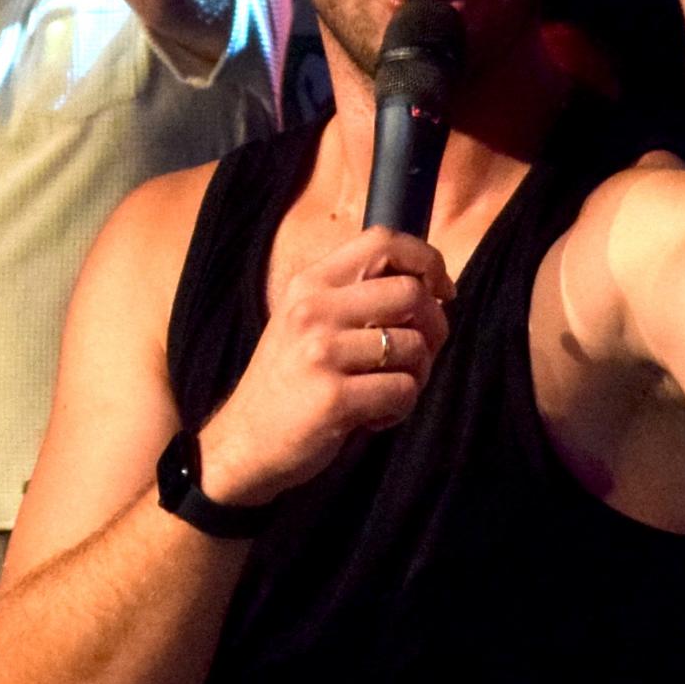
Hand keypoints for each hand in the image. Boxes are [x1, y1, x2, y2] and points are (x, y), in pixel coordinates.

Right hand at [191, 227, 452, 506]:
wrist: (243, 442)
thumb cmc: (291, 381)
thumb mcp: (309, 322)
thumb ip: (357, 297)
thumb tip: (432, 285)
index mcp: (310, 283)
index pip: (384, 241)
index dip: (427, 260)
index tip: (441, 291)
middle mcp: (313, 309)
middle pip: (413, 293)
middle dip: (434, 327)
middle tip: (418, 356)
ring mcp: (321, 352)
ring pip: (415, 346)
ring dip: (417, 375)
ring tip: (385, 391)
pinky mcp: (334, 397)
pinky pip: (404, 391)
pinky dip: (400, 409)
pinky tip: (372, 417)